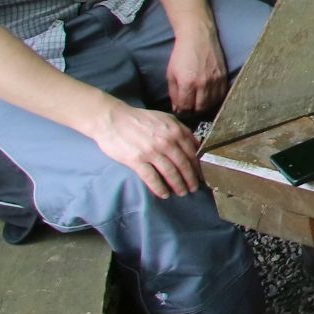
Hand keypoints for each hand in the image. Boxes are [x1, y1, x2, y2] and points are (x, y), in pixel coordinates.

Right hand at [88, 99, 203, 198]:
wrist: (112, 119)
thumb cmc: (139, 119)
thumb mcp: (165, 119)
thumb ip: (181, 130)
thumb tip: (196, 145)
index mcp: (175, 131)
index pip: (192, 153)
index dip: (198, 167)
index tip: (201, 176)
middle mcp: (166, 141)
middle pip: (184, 165)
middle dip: (190, 179)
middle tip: (193, 188)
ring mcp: (151, 151)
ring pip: (170, 173)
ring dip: (178, 185)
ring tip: (181, 193)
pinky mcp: (136, 160)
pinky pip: (152, 178)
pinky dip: (160, 188)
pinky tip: (164, 194)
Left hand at [164, 25, 228, 115]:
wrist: (198, 36)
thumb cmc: (181, 54)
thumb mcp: (171, 73)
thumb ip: (174, 92)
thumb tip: (177, 107)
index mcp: (187, 83)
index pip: (186, 107)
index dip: (182, 111)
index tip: (181, 109)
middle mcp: (203, 84)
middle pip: (200, 108)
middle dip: (193, 111)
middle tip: (190, 108)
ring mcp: (215, 80)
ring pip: (212, 103)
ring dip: (205, 106)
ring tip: (199, 103)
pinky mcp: (224, 77)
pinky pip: (222, 95)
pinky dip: (215, 99)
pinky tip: (209, 97)